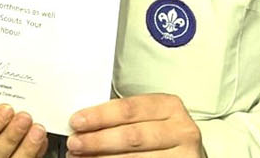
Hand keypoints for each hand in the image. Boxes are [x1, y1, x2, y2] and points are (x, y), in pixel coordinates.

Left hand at [66, 94, 203, 155]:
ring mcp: (184, 154)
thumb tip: (84, 124)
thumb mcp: (147, 118)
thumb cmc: (160, 135)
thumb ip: (122, 117)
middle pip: (132, 135)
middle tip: (74, 143)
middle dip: (98, 140)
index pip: (129, 109)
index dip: (100, 115)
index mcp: (169, 106)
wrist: (184, 155)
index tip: (77, 121)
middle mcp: (181, 129)